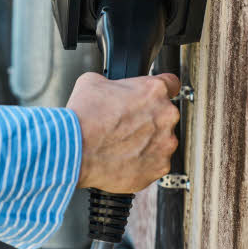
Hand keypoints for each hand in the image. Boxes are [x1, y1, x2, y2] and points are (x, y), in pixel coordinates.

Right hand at [67, 72, 180, 191]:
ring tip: (124, 143)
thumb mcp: (94, 81)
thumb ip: (112, 82)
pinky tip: (125, 158)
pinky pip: (155, 162)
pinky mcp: (159, 167)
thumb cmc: (85, 117)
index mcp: (155, 91)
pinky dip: (143, 162)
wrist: (75, 149)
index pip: (172, 84)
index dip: (160, 90)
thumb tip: (109, 86)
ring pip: (162, 140)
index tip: (154, 96)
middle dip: (149, 118)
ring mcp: (165, 143)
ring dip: (148, 141)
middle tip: (128, 124)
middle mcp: (166, 115)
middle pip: (165, 114)